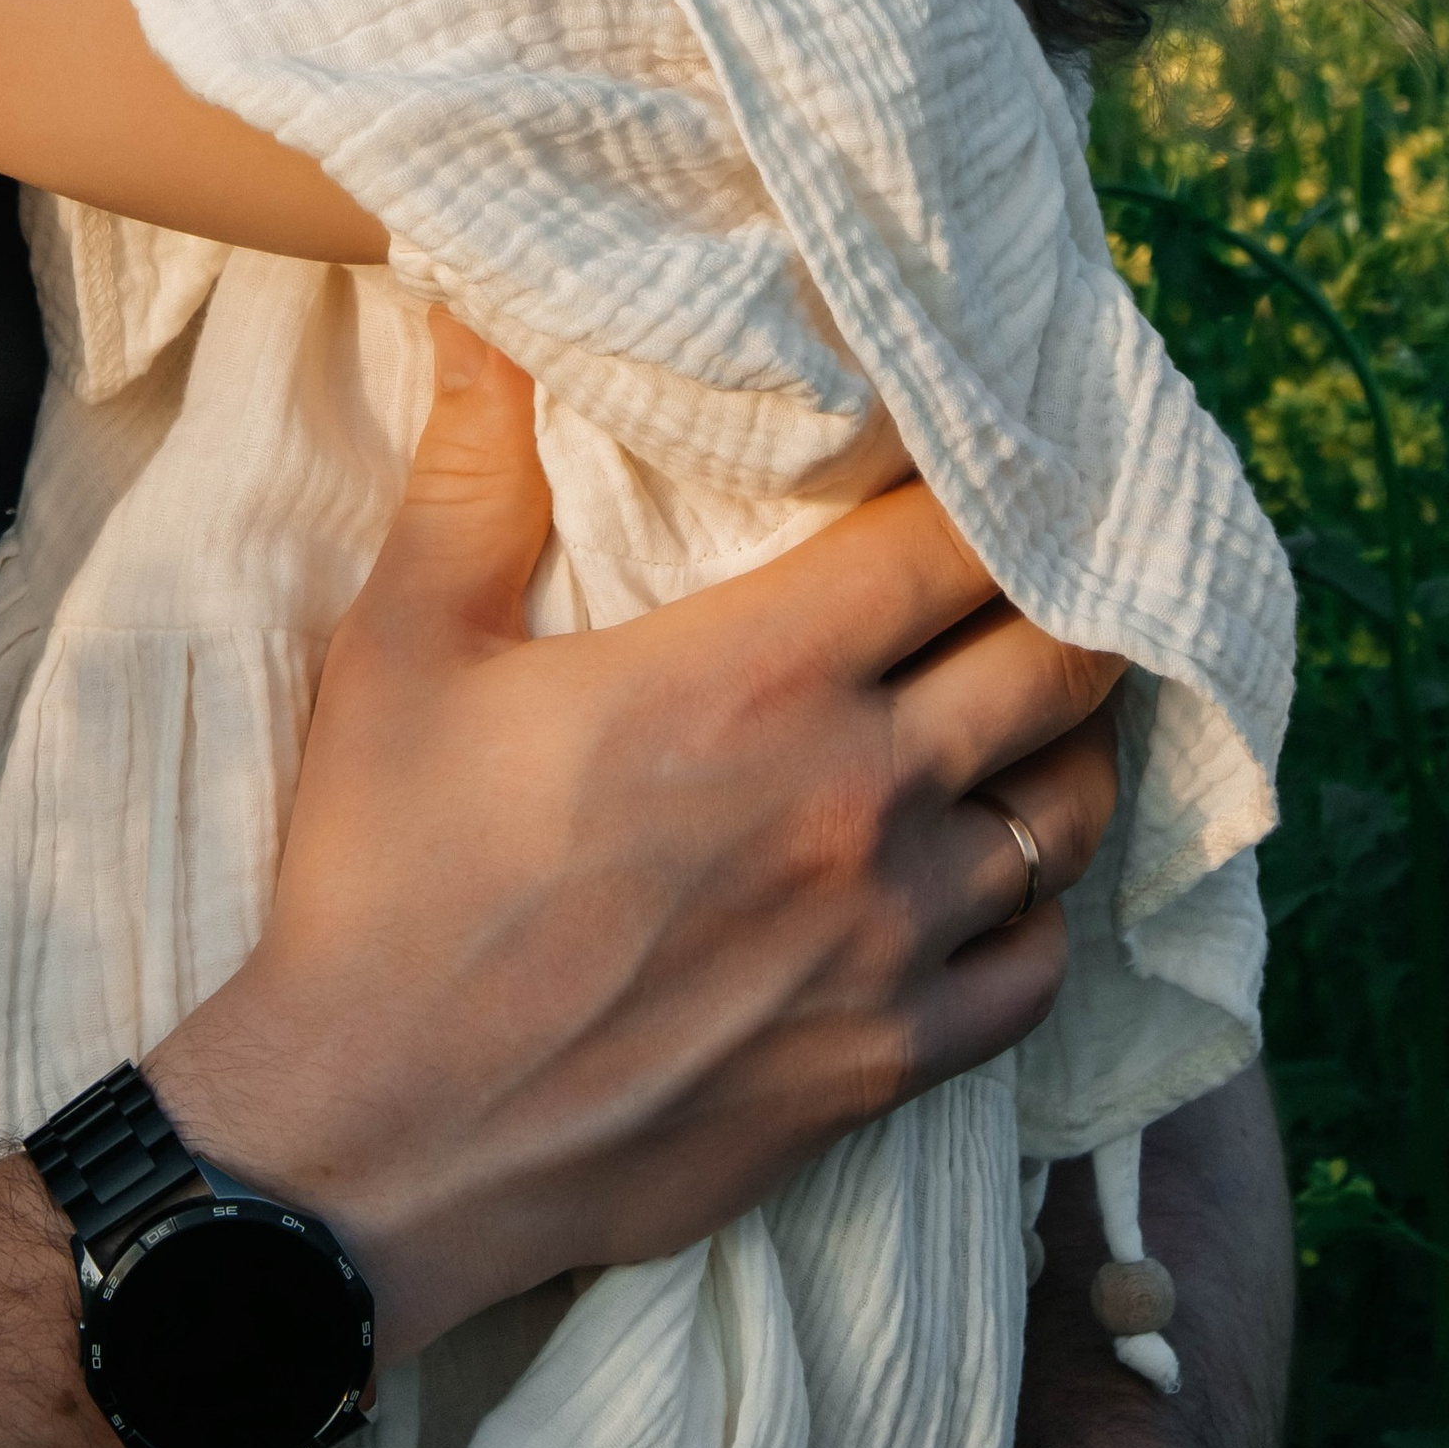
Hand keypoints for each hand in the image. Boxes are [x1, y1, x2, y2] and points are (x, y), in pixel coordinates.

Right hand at [157, 313, 1118, 1361]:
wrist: (375, 1138)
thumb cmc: (385, 879)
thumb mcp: (403, 647)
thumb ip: (469, 472)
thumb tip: (475, 309)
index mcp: (754, 675)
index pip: (958, 544)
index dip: (1007, 487)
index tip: (1009, 456)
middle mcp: (856, 797)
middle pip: (1057, 664)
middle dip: (1073, 599)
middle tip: (1064, 564)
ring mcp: (887, 940)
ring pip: (1070, 814)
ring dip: (1072, 746)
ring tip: (1046, 705)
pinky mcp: (884, 1062)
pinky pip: (1038, 965)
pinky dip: (1041, 904)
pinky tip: (999, 871)